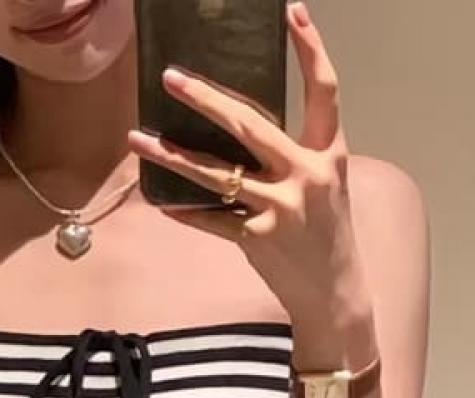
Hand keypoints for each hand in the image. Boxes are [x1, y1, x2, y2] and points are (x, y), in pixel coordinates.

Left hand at [128, 2, 368, 331]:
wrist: (335, 294)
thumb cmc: (328, 238)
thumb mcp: (326, 189)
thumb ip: (294, 158)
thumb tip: (241, 132)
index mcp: (329, 155)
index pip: (324, 91)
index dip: (310, 48)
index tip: (292, 10)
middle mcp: (306, 175)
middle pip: (250, 124)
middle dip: (206, 99)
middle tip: (171, 78)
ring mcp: (281, 208)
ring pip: (217, 173)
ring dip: (173, 156)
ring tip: (139, 139)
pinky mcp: (257, 239)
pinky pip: (212, 220)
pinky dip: (186, 212)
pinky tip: (162, 203)